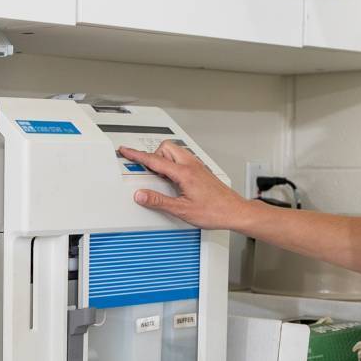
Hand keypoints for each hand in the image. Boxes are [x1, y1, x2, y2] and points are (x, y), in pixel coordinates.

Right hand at [119, 142, 250, 229]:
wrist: (235, 211)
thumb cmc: (215, 211)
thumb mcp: (182, 210)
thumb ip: (159, 201)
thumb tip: (141, 195)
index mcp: (184, 173)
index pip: (154, 160)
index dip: (137, 155)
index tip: (126, 151)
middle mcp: (191, 165)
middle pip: (165, 148)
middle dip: (154, 156)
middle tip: (147, 172)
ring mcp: (197, 167)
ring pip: (175, 152)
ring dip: (165, 161)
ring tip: (161, 178)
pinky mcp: (201, 171)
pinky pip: (183, 160)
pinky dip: (174, 166)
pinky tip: (174, 181)